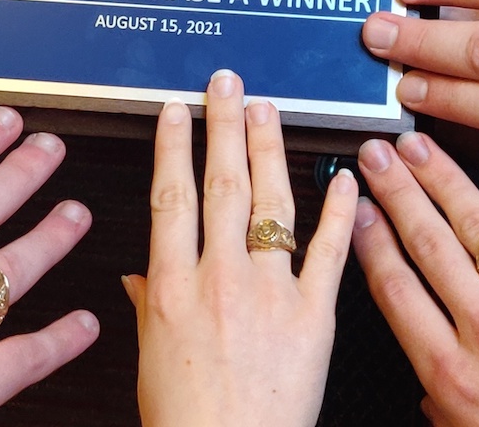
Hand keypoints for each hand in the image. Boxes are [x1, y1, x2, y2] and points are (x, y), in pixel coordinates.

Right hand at [124, 70, 357, 426]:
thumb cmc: (188, 419)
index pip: (172, 195)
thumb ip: (145, 302)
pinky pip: (327, 251)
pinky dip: (337, 209)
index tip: (176, 110)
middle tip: (227, 85)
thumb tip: (135, 273)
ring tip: (268, 109)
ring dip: (268, 148)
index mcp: (173, 286)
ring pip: (269, 201)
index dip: (173, 145)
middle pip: (220, 183)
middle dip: (223, 125)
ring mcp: (269, 292)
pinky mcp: (315, 315)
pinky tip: (343, 175)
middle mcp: (220, 279)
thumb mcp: (149, 355)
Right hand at [353, 132, 478, 426]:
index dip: (371, 240)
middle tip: (376, 155)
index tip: (359, 208)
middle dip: (395, 191)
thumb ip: (444, 408)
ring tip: (418, 146)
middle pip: (428, 243)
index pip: (396, 288)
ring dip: (441, 178)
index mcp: (456, 376)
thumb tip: (425, 388)